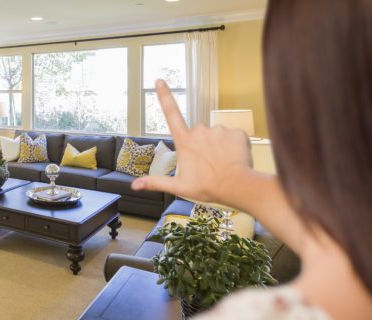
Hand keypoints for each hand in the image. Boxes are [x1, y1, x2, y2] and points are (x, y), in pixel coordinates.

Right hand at [132, 80, 253, 206]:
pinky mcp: (236, 132)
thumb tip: (134, 185)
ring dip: (219, 147)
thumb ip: (155, 182)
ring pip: (217, 136)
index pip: (171, 114)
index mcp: (184, 141)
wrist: (236, 186)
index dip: (165, 96)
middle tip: (207, 164)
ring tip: (221, 164)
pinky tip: (234, 160)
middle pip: (199, 134)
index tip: (160, 81)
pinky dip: (234, 148)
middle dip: (202, 145)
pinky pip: (233, 138)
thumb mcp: (178, 186)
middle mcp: (199, 131)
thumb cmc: (207, 186)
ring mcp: (218, 130)